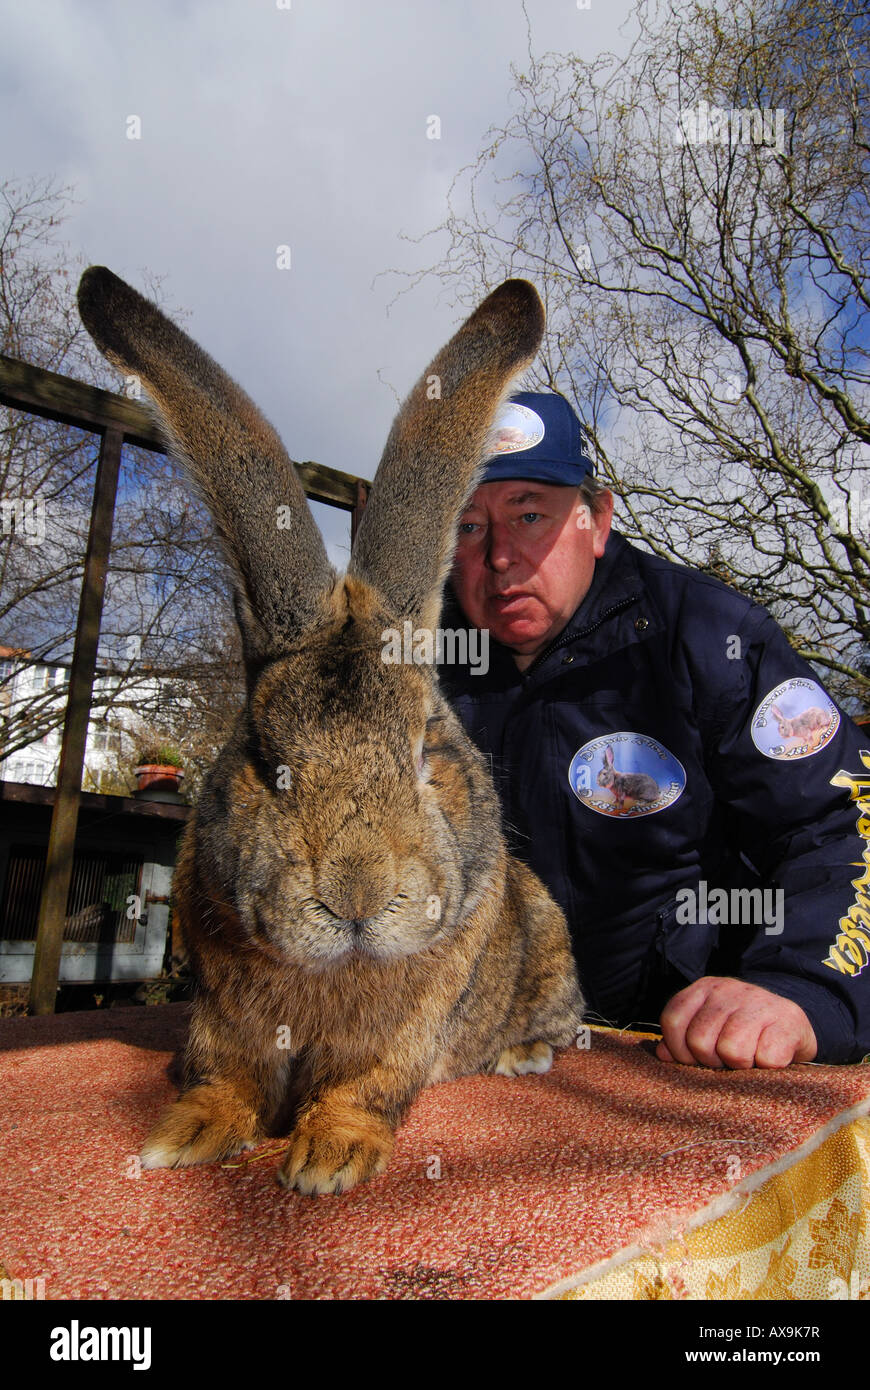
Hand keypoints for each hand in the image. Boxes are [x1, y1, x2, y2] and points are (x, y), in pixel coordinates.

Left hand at [655, 976, 817, 1068]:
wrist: (794, 1023)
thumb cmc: (746, 1031)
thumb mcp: (712, 1027)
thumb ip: (683, 1037)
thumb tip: (663, 1054)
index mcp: (705, 988)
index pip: (672, 1019)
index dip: (679, 1049)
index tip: (695, 1060)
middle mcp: (729, 989)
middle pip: (699, 1040)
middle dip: (711, 1061)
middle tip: (727, 1061)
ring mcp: (759, 1002)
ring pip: (731, 1051)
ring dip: (740, 1066)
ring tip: (748, 1059)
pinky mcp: (788, 1022)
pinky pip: (766, 1059)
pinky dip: (767, 1067)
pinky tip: (769, 1059)